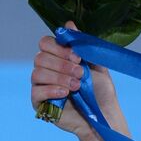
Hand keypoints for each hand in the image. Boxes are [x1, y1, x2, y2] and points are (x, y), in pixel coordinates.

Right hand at [31, 21, 131, 140]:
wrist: (104, 116)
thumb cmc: (101, 91)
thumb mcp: (96, 65)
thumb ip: (83, 46)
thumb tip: (70, 23)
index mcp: (57, 58)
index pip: (45, 43)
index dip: (59, 48)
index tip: (78, 57)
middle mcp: (46, 70)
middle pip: (40, 57)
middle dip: (62, 64)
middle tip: (80, 73)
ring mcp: (41, 86)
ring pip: (37, 72)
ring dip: (59, 77)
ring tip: (77, 86)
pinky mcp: (40, 103)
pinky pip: (36, 92)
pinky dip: (50, 90)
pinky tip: (65, 93)